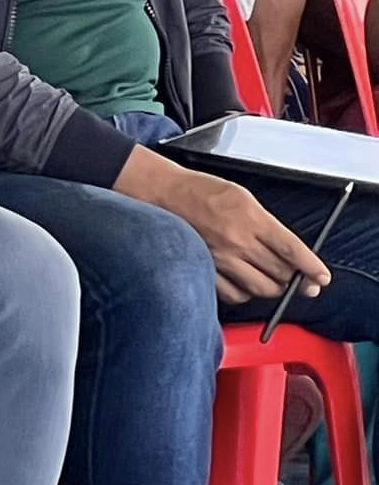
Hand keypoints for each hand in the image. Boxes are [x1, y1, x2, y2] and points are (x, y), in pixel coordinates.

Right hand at [125, 152, 327, 304]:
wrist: (163, 193)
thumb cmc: (201, 191)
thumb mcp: (242, 196)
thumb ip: (266, 224)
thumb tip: (289, 252)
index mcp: (250, 217)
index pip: (292, 250)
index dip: (311, 268)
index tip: (320, 278)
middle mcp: (237, 240)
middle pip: (280, 273)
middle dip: (294, 279)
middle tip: (299, 280)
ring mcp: (220, 258)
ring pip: (261, 288)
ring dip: (272, 288)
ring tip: (271, 280)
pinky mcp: (205, 268)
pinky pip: (235, 294)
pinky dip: (245, 293)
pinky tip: (246, 283)